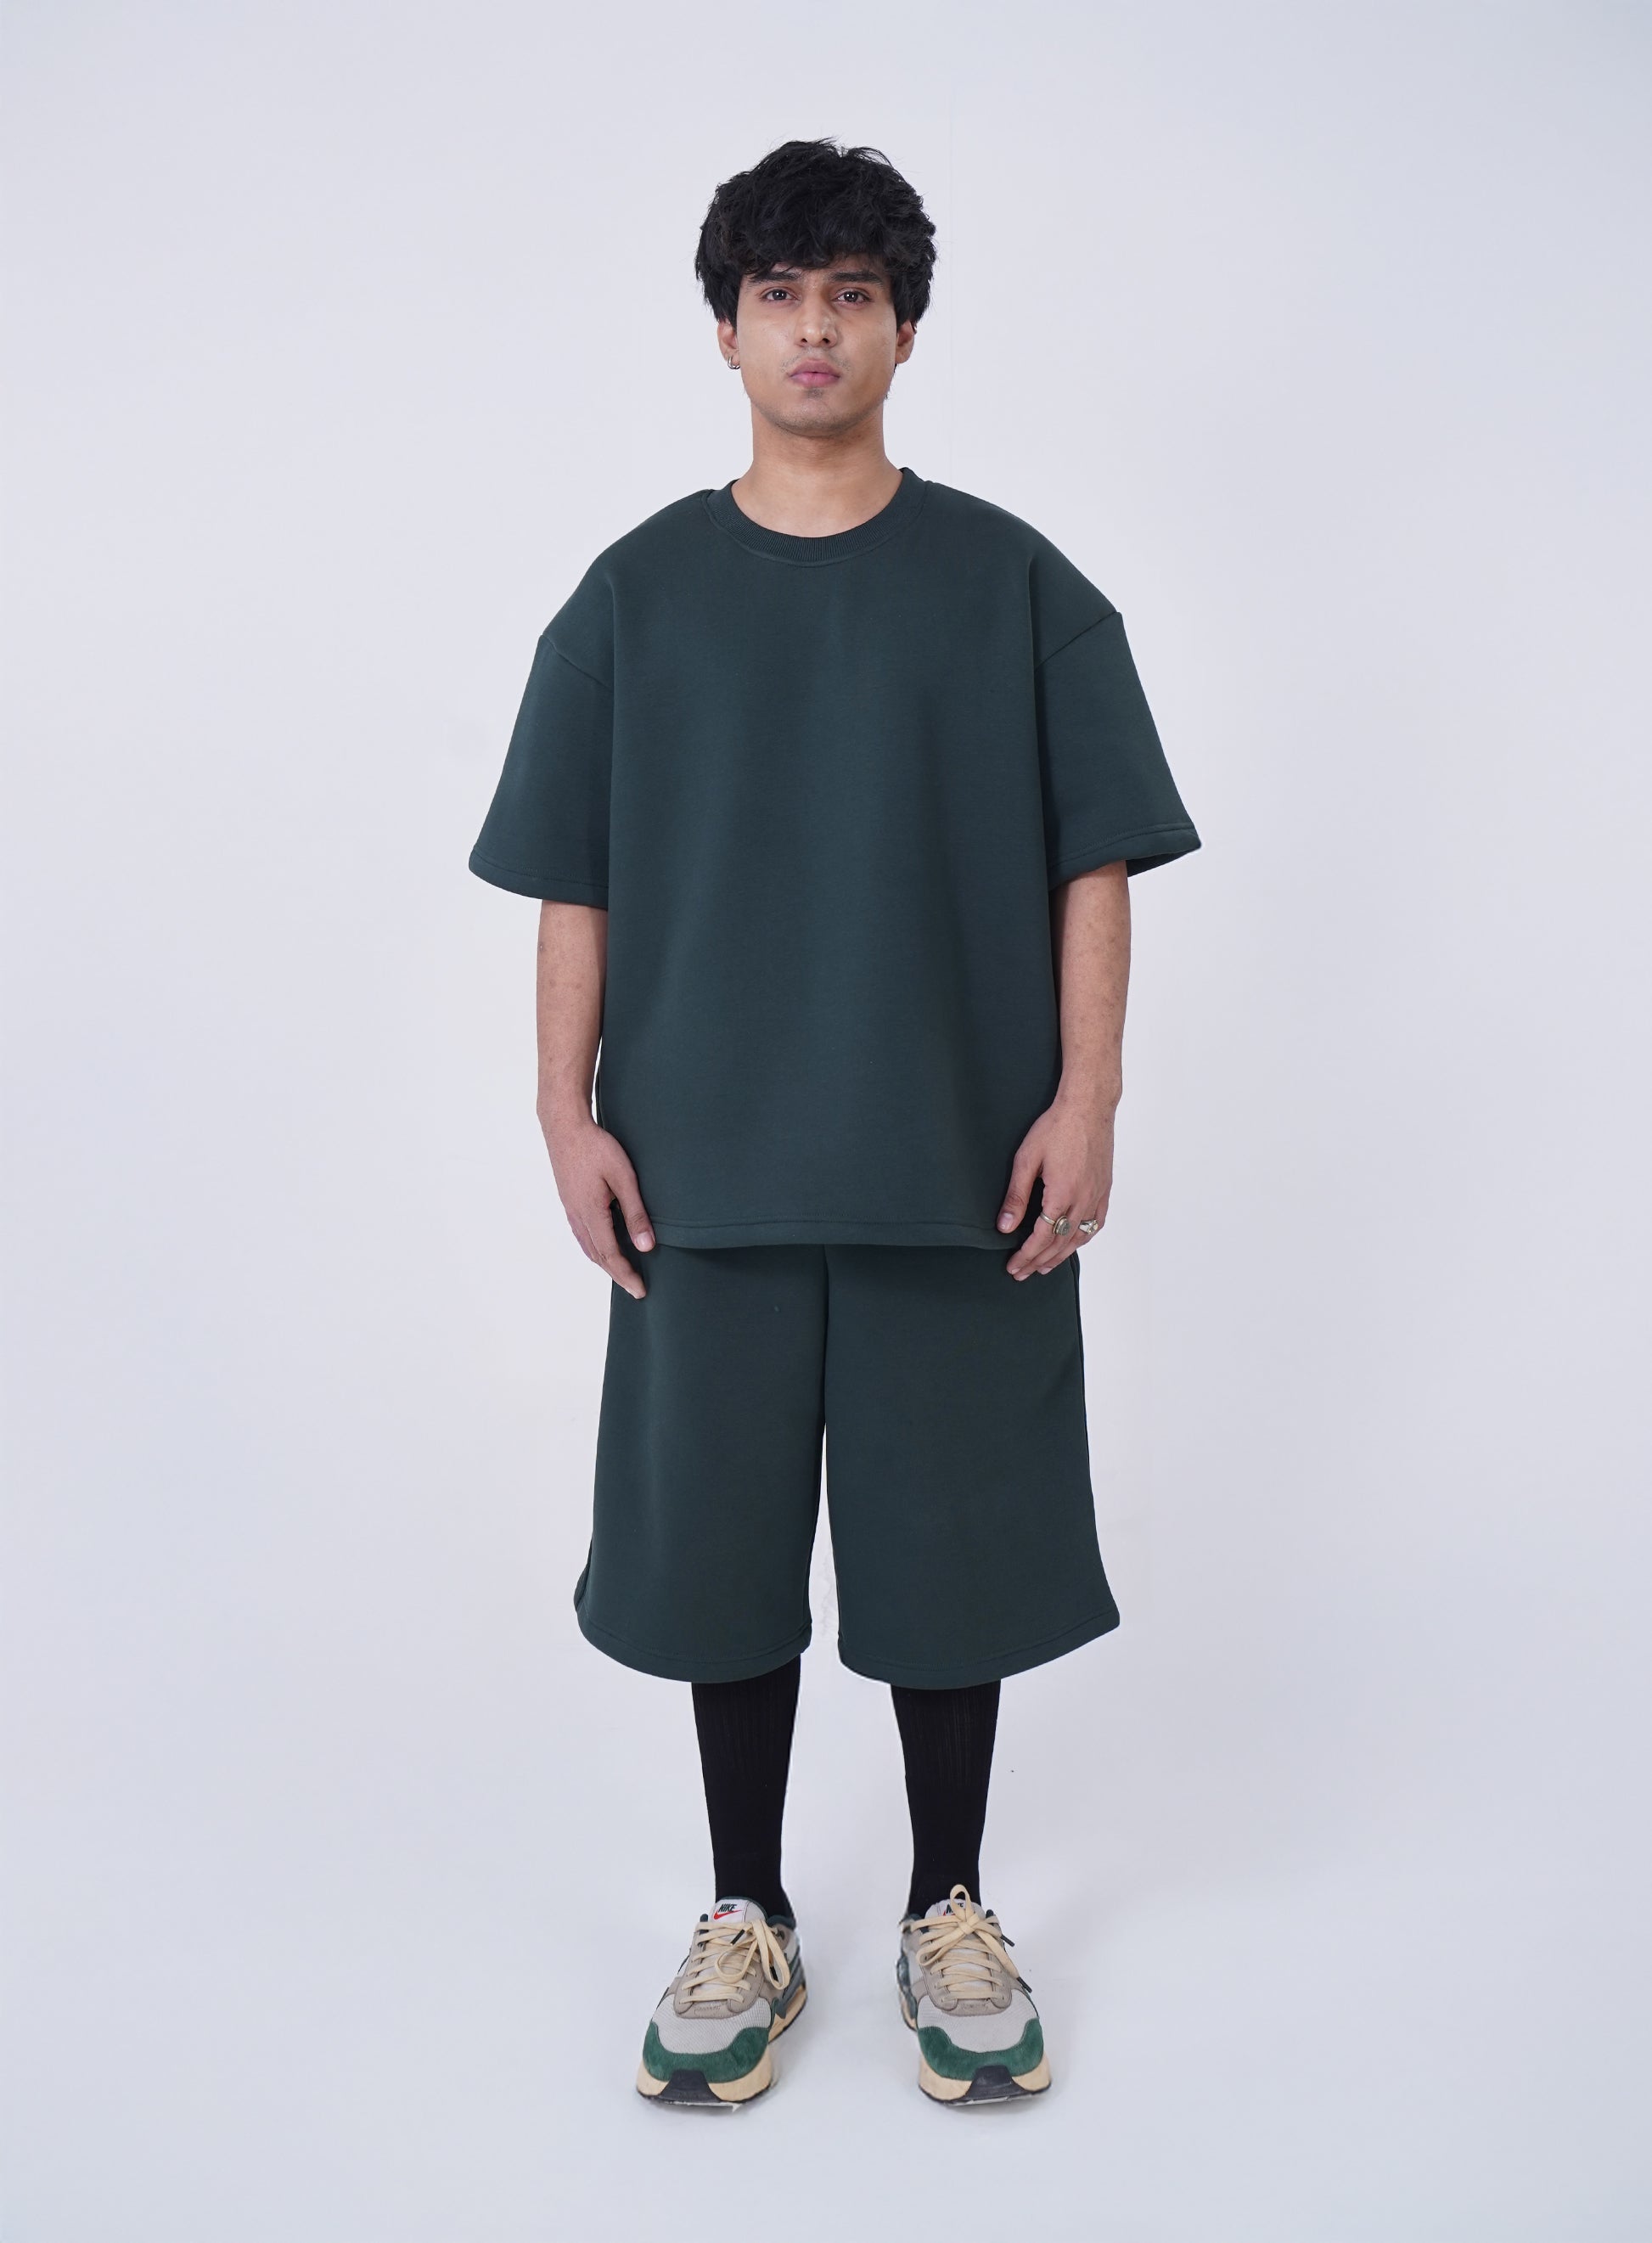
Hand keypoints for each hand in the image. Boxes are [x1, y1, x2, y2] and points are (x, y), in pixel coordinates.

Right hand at [542, 1112, 654, 1298]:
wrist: (564, 1127)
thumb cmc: (596, 1147)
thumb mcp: (623, 1177)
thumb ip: (636, 1212)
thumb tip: (646, 1246)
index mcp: (591, 1214)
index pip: (611, 1255)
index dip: (627, 1275)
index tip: (641, 1290)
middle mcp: (577, 1217)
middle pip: (598, 1257)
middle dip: (617, 1275)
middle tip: (635, 1289)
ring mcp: (571, 1210)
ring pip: (588, 1247)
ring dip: (606, 1264)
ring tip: (622, 1273)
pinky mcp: (569, 1202)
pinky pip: (583, 1235)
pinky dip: (596, 1249)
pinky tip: (604, 1247)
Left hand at [998, 1092, 1115, 1279]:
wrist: (1088, 1107)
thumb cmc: (1056, 1127)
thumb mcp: (1027, 1159)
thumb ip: (1017, 1196)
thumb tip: (1006, 1226)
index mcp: (1062, 1196)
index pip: (1042, 1238)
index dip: (1026, 1256)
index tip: (1013, 1266)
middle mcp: (1083, 1201)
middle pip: (1060, 1244)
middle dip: (1038, 1261)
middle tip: (1022, 1272)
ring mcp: (1097, 1196)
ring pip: (1079, 1238)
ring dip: (1060, 1256)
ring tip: (1044, 1267)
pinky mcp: (1105, 1189)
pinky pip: (1096, 1224)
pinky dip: (1083, 1239)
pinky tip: (1074, 1244)